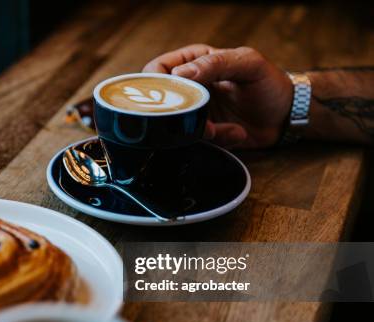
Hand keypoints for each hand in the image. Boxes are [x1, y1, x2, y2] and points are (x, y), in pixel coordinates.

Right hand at [143, 44, 293, 147]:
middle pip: (160, 101)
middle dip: (180, 114)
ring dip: (201, 130)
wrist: (287, 116)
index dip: (156, 83)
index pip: (157, 69)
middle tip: (204, 120)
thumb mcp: (249, 63)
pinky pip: (195, 140)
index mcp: (193, 61)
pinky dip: (217, 139)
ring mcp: (193, 111)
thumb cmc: (270, 83)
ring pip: (175, 125)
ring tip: (225, 128)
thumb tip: (181, 73)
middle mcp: (188, 86)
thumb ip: (217, 63)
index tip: (171, 97)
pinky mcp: (202, 132)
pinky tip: (235, 132)